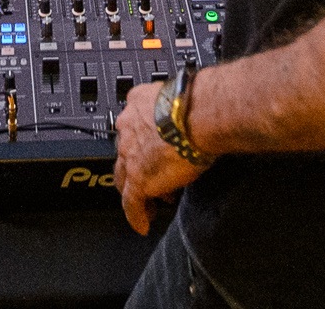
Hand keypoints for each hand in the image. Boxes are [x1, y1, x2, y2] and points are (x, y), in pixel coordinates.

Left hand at [114, 81, 204, 233]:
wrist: (200, 114)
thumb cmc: (200, 103)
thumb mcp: (181, 99)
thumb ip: (177, 108)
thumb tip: (194, 114)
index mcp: (138, 102)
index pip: (133, 126)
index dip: (142, 143)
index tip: (151, 151)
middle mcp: (128, 126)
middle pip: (125, 153)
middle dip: (138, 167)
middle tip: (153, 179)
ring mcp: (130, 154)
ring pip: (124, 178)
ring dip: (136, 192)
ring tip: (149, 205)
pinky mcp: (138, 179)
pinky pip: (131, 203)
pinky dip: (137, 216)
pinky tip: (143, 224)